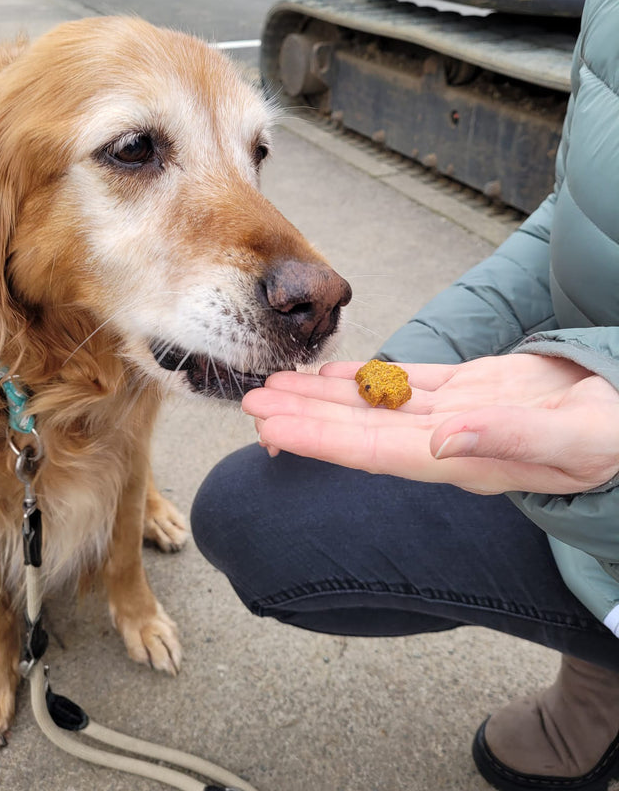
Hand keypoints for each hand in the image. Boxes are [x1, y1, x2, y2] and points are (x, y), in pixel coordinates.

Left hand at [242, 354, 618, 494]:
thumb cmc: (613, 434)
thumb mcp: (578, 438)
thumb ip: (513, 440)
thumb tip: (447, 440)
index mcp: (463, 456)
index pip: (373, 450)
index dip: (318, 439)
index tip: (270, 427)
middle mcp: (444, 440)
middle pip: (356, 428)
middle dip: (300, 417)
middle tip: (248, 400)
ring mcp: (451, 415)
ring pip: (371, 403)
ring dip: (319, 396)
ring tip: (272, 385)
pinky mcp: (465, 390)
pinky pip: (401, 385)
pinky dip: (363, 378)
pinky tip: (330, 374)